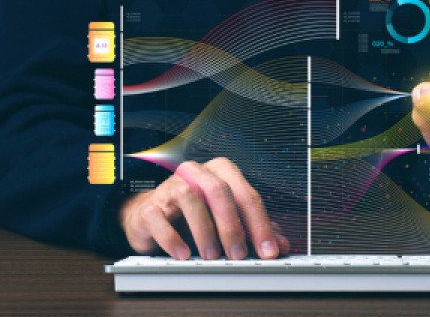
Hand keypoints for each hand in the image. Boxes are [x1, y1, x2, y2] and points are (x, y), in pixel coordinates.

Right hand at [119, 157, 289, 259]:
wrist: (153, 217)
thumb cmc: (194, 215)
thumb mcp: (228, 221)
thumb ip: (254, 229)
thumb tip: (280, 245)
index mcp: (222, 173)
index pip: (246, 195)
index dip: (260, 224)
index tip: (268, 250)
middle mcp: (197, 173)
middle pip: (219, 191)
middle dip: (232, 225)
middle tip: (238, 254)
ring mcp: (171, 186)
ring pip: (190, 198)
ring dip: (204, 230)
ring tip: (212, 256)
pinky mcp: (150, 205)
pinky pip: (160, 217)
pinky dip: (173, 238)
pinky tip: (183, 254)